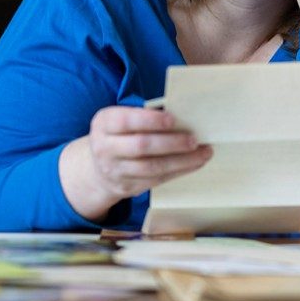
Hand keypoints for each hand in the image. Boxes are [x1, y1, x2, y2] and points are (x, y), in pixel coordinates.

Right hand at [59, 106, 211, 220]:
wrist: (97, 170)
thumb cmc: (119, 136)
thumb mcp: (121, 120)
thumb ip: (144, 116)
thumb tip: (183, 112)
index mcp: (104, 123)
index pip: (126, 121)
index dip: (151, 120)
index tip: (174, 119)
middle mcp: (105, 148)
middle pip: (141, 146)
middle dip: (171, 143)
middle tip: (194, 139)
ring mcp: (115, 170)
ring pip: (152, 167)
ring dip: (181, 161)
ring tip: (203, 153)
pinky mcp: (126, 187)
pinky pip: (156, 180)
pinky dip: (178, 171)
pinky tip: (194, 164)